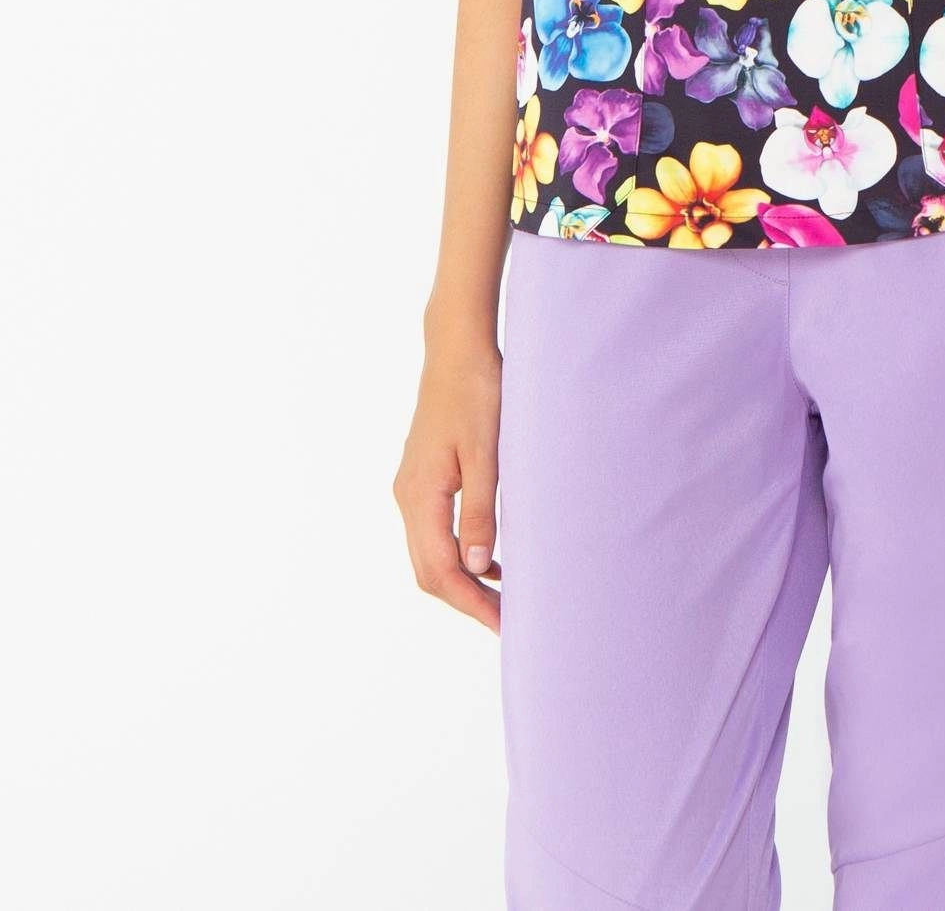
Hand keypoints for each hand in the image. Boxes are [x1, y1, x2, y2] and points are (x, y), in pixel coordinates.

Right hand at [392, 332, 503, 632]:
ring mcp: (412, 487)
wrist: (458, 349)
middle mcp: (408, 496)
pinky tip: (491, 557)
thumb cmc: (477, 393)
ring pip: (430, 553)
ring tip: (503, 596)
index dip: (471, 603)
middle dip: (465, 600)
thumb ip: (481, 512)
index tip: (504, 624)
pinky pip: (435, 530)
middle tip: (508, 620)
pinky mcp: (423, 477)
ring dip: (462, 579)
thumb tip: (476, 569)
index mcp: (420, 495)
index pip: (440, 570)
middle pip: (428, 570)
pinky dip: (459, 553)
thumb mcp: (486, 454)